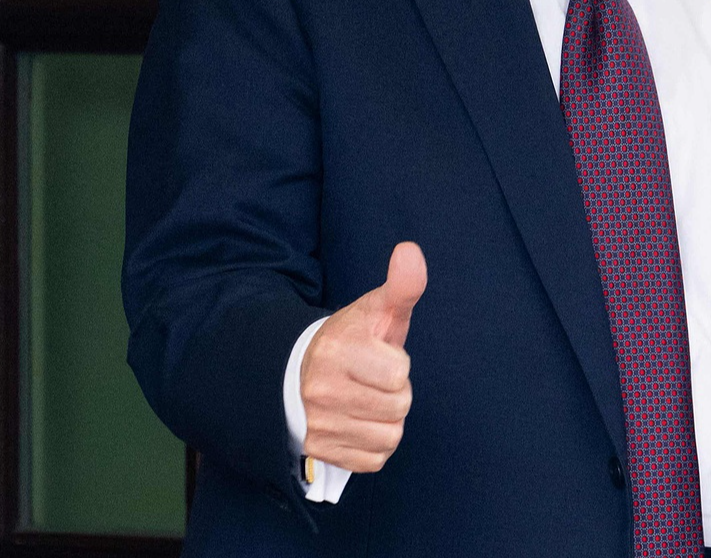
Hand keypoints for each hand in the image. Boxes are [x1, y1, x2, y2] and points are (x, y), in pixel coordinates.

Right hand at [300, 242, 426, 472]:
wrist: (299, 374)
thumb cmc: (351, 341)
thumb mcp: (376, 310)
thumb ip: (401, 285)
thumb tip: (411, 251)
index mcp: (336, 349)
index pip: (398, 373)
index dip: (396, 365)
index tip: (377, 356)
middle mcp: (320, 390)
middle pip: (398, 406)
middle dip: (394, 392)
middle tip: (372, 380)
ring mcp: (317, 425)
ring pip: (389, 434)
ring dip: (386, 419)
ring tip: (366, 400)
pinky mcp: (321, 452)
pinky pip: (375, 459)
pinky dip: (374, 444)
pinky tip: (359, 423)